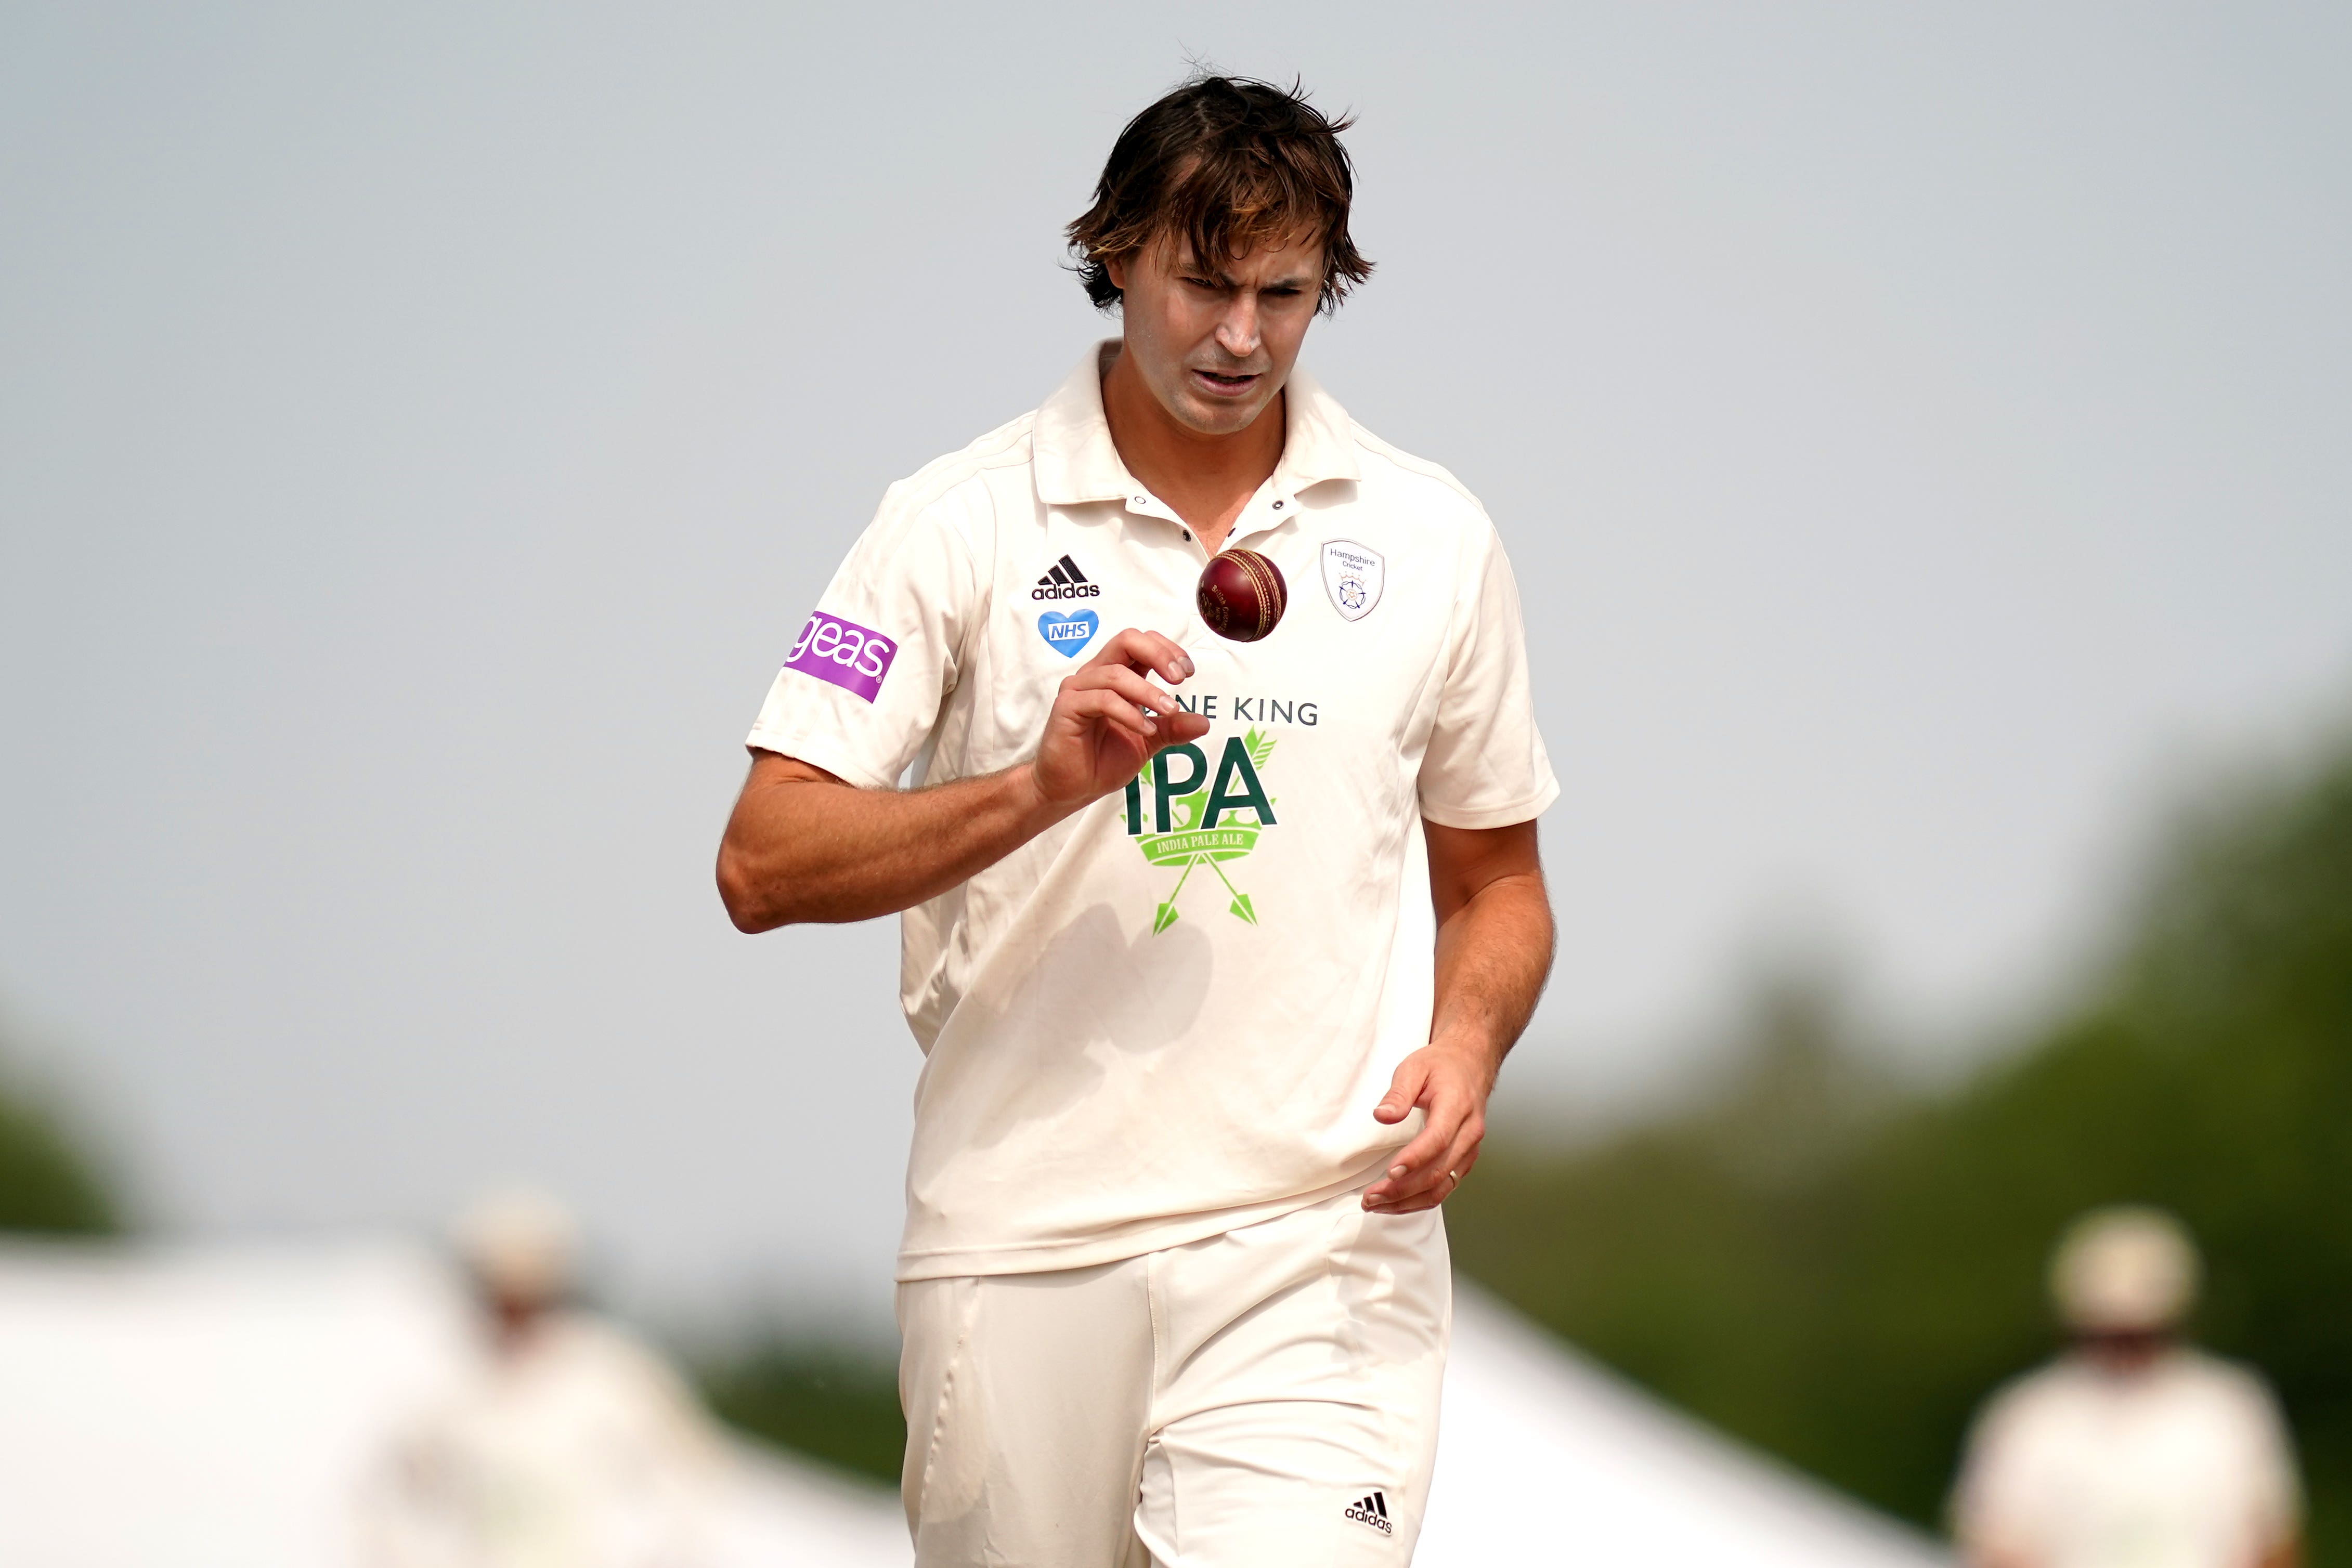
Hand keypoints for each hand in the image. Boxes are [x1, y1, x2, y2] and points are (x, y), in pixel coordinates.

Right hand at [1030, 629, 1211, 807]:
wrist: (1071, 789)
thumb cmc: (1102, 761)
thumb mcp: (1147, 742)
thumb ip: (1171, 728)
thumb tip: (1204, 722)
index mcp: (1116, 676)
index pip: (1141, 642)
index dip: (1167, 649)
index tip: (1187, 672)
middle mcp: (1095, 675)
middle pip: (1126, 640)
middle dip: (1158, 654)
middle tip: (1179, 678)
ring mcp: (1078, 689)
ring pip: (1117, 674)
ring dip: (1149, 692)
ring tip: (1169, 711)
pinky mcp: (1066, 707)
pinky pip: (1102, 700)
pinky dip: (1129, 713)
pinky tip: (1146, 729)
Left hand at [1361, 1039, 1498, 1213]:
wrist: (1470, 1065)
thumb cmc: (1441, 1066)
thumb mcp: (1414, 1067)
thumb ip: (1398, 1093)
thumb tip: (1382, 1116)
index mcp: (1457, 1106)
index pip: (1437, 1139)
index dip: (1414, 1159)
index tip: (1390, 1172)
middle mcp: (1469, 1132)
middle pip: (1439, 1171)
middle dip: (1403, 1190)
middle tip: (1370, 1198)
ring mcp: (1470, 1149)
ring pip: (1443, 1186)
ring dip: (1409, 1201)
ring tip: (1376, 1205)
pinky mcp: (1465, 1159)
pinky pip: (1446, 1186)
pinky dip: (1421, 1199)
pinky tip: (1397, 1202)